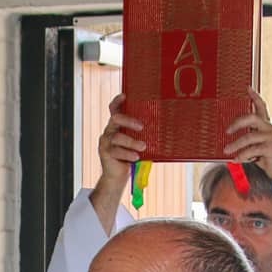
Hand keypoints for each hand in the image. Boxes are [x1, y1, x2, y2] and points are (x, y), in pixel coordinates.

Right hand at [89, 93, 147, 232]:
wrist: (118, 176)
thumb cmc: (131, 156)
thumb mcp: (138, 142)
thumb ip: (144, 134)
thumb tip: (166, 126)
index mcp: (117, 126)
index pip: (114, 109)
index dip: (118, 101)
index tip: (125, 95)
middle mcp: (109, 131)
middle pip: (116, 119)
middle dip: (129, 121)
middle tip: (142, 127)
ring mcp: (106, 142)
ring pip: (118, 137)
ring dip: (132, 142)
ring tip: (143, 147)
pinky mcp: (105, 153)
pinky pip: (116, 151)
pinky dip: (128, 153)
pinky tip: (136, 157)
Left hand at [222, 88, 271, 184]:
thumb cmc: (268, 158)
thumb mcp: (256, 147)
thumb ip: (247, 140)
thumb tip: (229, 139)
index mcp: (266, 126)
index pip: (262, 107)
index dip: (255, 97)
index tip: (248, 88)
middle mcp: (270, 128)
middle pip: (252, 118)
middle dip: (237, 123)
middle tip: (227, 130)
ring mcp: (271, 137)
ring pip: (249, 137)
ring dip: (235, 144)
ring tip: (227, 151)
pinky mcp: (271, 148)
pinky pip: (252, 149)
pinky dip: (242, 155)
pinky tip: (237, 159)